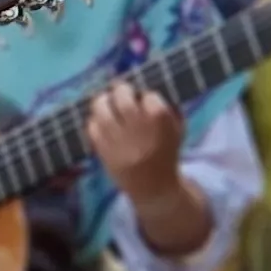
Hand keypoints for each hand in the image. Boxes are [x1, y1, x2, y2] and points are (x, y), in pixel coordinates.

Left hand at [82, 83, 187, 197]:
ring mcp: (119, 143)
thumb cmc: (166, 152)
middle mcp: (139, 132)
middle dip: (120, 89)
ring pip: (102, 112)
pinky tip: (100, 119)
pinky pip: (92, 129)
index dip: (146, 94)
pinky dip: (94, 120)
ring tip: (105, 100)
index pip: (150, 96)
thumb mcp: (177, 129)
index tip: (145, 97)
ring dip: (101, 101)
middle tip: (120, 90)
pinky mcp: (104, 153)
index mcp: (161, 125)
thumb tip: (150, 84)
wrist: (154, 187)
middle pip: (123, 100)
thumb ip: (169, 107)